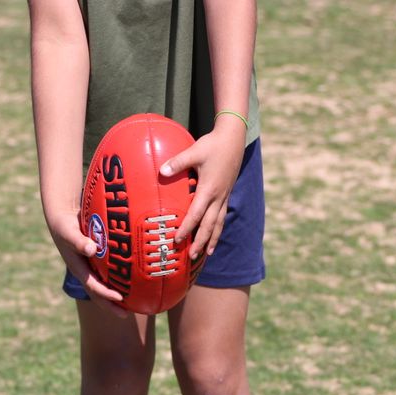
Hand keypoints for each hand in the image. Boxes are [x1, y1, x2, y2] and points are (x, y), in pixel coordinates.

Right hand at [46, 211, 127, 317]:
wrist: (63, 220)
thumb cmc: (65, 226)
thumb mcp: (68, 232)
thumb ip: (78, 241)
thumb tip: (91, 249)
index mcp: (79, 269)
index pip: (93, 286)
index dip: (105, 294)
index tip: (119, 298)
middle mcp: (86, 272)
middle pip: (99, 294)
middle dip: (111, 305)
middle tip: (126, 315)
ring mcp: (92, 269)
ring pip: (105, 286)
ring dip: (116, 297)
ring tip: (133, 305)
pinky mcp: (98, 262)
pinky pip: (110, 275)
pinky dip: (119, 281)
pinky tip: (134, 283)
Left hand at [159, 120, 244, 259]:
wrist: (233, 138)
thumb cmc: (212, 144)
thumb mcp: (194, 151)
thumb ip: (177, 162)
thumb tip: (161, 171)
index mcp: (209, 189)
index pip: (196, 214)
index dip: (187, 228)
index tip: (177, 239)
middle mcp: (218, 196)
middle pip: (209, 225)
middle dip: (201, 241)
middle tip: (191, 256)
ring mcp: (224, 196)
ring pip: (218, 223)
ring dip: (212, 239)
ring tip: (207, 253)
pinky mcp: (226, 193)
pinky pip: (222, 216)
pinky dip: (218, 228)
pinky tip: (214, 235)